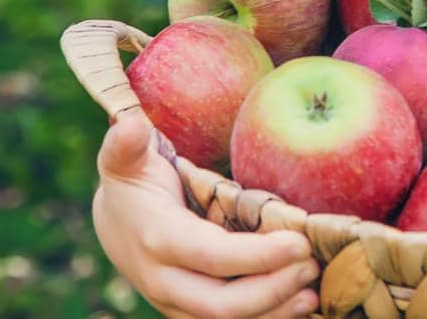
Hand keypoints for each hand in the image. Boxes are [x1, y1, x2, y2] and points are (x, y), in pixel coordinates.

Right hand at [92, 110, 319, 318]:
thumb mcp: (125, 161)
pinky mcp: (191, 312)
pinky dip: (265, 318)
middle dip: (272, 290)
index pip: (212, 256)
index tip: (300, 243)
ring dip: (273, 312)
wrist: (113, 224)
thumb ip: (127, 145)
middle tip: (312, 266)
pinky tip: (297, 305)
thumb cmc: (131, 184)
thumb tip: (132, 126)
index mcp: (158, 240)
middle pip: (221, 305)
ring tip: (312, 294)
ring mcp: (177, 303)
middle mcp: (165, 282)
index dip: (257, 256)